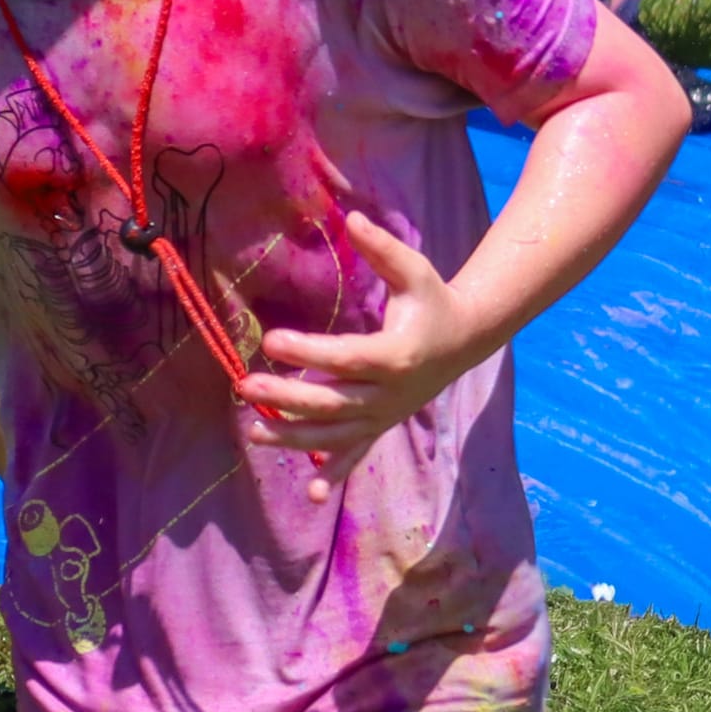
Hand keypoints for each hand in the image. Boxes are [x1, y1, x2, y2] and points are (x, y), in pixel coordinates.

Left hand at [238, 212, 485, 501]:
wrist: (465, 341)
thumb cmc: (433, 301)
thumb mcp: (415, 271)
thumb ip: (383, 248)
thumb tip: (352, 216)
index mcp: (396, 354)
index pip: (345, 358)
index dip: (308, 352)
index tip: (270, 340)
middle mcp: (389, 393)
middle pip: (332, 402)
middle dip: (287, 398)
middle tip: (245, 385)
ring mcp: (384, 415)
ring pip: (336, 435)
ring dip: (294, 438)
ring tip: (253, 430)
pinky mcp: (381, 427)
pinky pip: (357, 455)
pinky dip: (335, 474)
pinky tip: (312, 495)